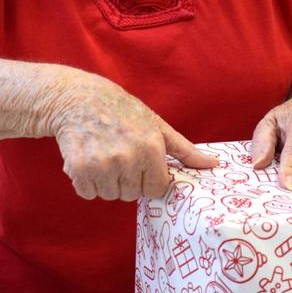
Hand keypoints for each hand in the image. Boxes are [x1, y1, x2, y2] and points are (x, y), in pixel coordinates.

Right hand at [52, 71, 217, 200]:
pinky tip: (87, 159)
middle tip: (117, 154)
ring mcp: (102, 164)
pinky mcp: (79, 168)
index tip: (138, 162)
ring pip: (110, 195)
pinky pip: (88, 193)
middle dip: (125, 180)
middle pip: (131, 194)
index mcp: (151, 148)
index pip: (155, 189)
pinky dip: (86, 182)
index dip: (146, 178)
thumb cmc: (122, 111)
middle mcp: (127, 158)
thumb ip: (184, 149)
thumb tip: (213, 166)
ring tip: (101, 155)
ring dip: (105, 182)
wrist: (78, 97)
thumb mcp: (156, 125)